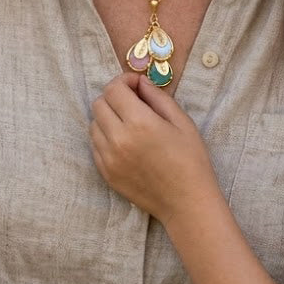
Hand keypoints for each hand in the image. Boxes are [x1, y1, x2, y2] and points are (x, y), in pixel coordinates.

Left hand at [90, 73, 217, 223]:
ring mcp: (108, 158)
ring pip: (93, 124)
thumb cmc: (191, 160)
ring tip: (128, 123)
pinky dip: (104, 137)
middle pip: (99, 104)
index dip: (124, 81)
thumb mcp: (181, 121)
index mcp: (139, 122)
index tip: (136, 85)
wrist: (187, 203)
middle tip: (132, 102)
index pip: (113, 89)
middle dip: (114, 97)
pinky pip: (95, 145)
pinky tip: (124, 141)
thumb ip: (157, 96)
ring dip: (107, 117)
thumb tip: (139, 82)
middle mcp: (118, 139)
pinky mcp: (106, 173)